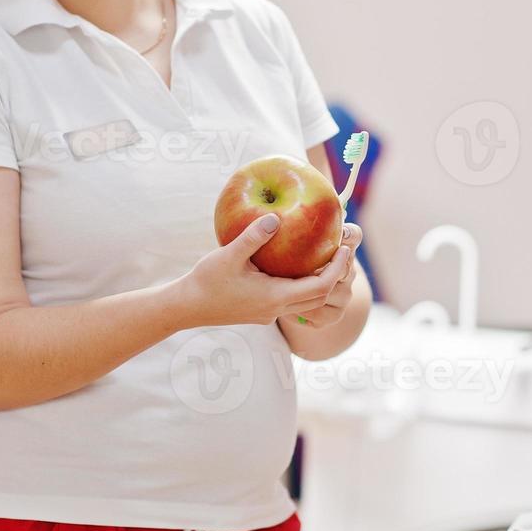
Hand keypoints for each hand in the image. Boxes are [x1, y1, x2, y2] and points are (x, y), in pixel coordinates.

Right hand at [180, 214, 352, 326]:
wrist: (186, 307)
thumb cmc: (206, 281)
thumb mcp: (229, 255)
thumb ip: (254, 236)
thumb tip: (276, 216)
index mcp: (274, 296)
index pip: (320, 287)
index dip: (337, 269)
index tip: (344, 248)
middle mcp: (276, 309)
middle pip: (320, 297)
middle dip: (335, 275)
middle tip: (341, 249)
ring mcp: (269, 313)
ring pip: (307, 302)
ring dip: (320, 282)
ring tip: (324, 256)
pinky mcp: (261, 312)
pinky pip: (292, 301)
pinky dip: (303, 285)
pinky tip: (296, 266)